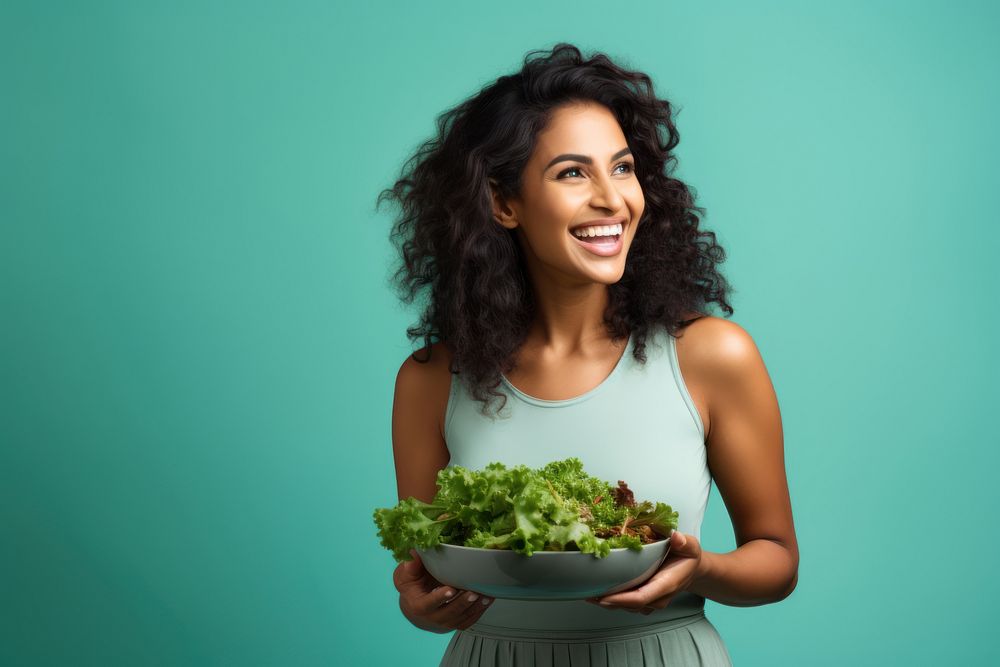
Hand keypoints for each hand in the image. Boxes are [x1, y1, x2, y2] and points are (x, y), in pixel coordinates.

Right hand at [393, 550, 493, 632]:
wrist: (415, 608)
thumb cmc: (412, 588)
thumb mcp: (406, 576)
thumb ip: (410, 566)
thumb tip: (415, 552)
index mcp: (419, 606)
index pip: (429, 603)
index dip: (439, 598)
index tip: (451, 590)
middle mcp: (432, 618)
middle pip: (449, 613)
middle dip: (462, 603)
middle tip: (474, 592)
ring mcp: (445, 623)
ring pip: (461, 618)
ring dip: (475, 607)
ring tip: (486, 595)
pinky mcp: (456, 623)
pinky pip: (469, 620)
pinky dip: (480, 611)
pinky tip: (488, 600)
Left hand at [586, 531, 702, 614]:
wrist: (690, 569)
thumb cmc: (687, 557)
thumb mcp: (690, 546)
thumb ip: (684, 542)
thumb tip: (675, 537)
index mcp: (666, 584)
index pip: (642, 597)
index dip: (622, 599)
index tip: (604, 597)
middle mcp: (656, 597)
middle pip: (628, 604)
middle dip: (606, 601)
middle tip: (584, 593)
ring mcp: (648, 601)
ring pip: (624, 606)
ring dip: (604, 601)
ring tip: (584, 591)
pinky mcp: (641, 600)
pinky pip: (623, 602)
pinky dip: (608, 597)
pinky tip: (593, 589)